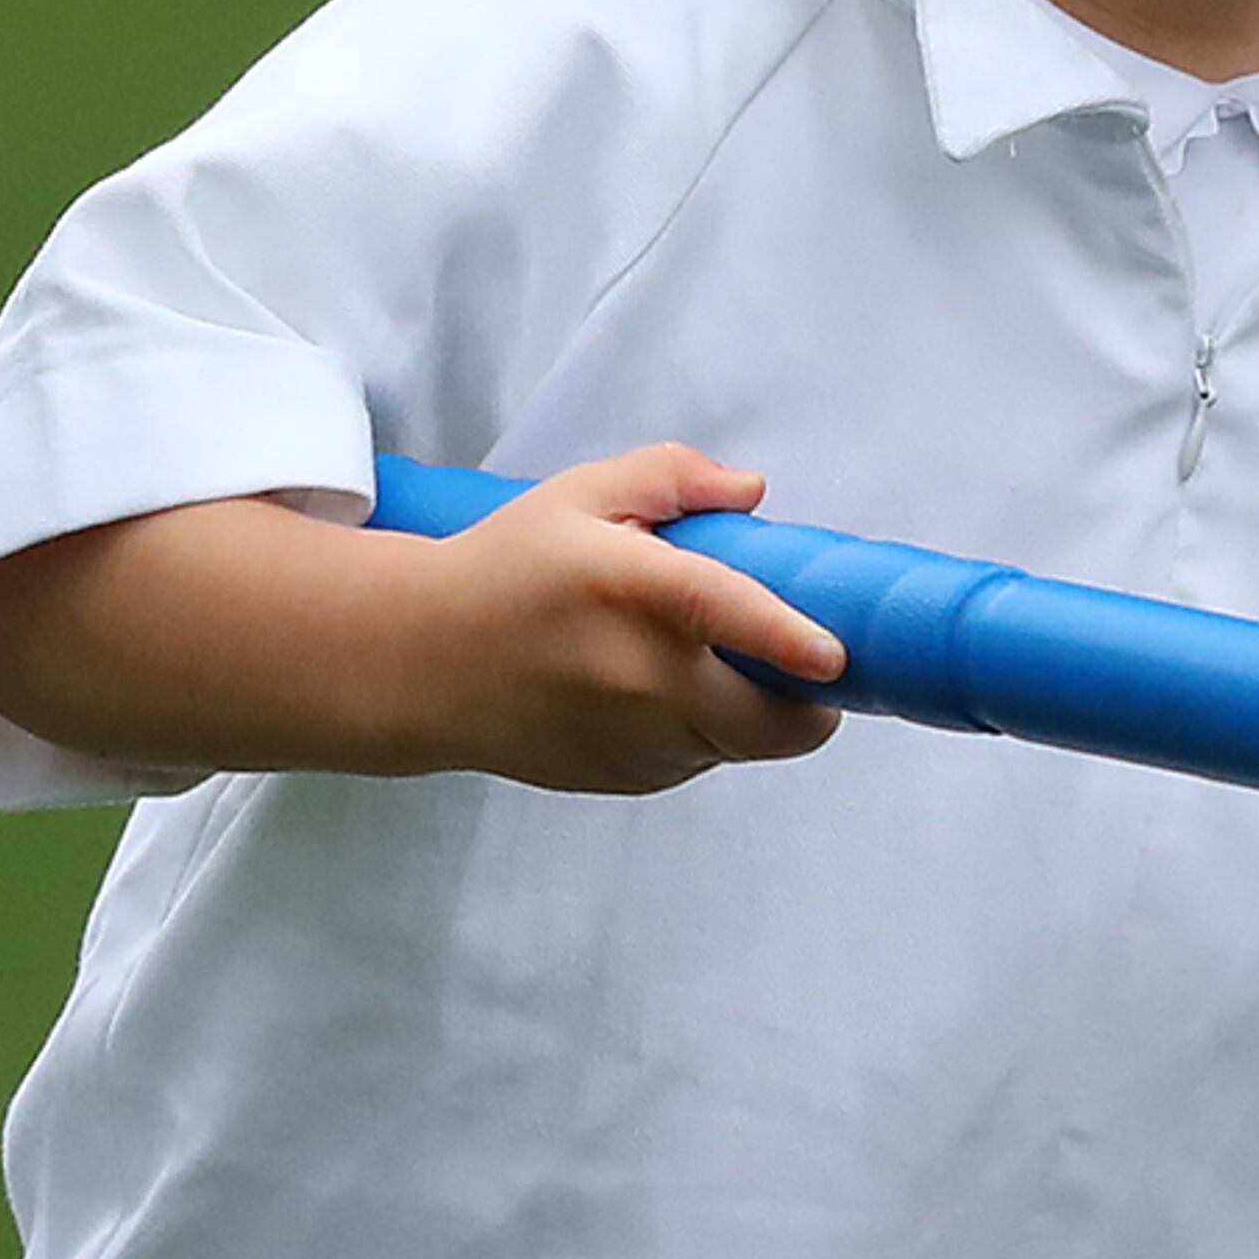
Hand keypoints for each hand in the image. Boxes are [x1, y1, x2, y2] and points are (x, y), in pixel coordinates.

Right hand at [0, 447, 845, 792]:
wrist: (421, 667)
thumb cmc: (509, 568)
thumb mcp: (578, 496)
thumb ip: (670, 478)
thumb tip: (754, 493)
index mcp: (627, 590)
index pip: (721, 613)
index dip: (785, 639)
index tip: (837, 658)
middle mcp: (636, 677)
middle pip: (773, 719)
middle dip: (808, 694)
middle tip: (804, 654)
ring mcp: (635, 742)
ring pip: (744, 740)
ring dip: (751, 705)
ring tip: (690, 655)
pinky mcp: (631, 780)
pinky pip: (703, 758)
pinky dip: (704, 728)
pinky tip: (646, 691)